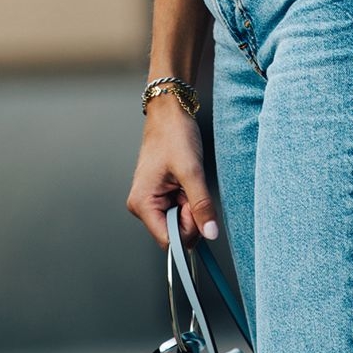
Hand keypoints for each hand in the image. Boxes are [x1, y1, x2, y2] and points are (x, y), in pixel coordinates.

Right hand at [126, 99, 218, 250]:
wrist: (170, 112)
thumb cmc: (173, 134)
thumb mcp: (192, 171)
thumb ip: (201, 205)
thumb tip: (210, 233)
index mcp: (142, 203)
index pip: (168, 240)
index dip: (187, 229)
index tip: (196, 209)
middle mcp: (142, 206)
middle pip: (174, 232)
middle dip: (190, 216)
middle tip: (191, 188)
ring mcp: (151, 201)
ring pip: (178, 221)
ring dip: (190, 206)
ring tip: (187, 181)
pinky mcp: (160, 195)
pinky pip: (178, 209)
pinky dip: (187, 199)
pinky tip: (185, 182)